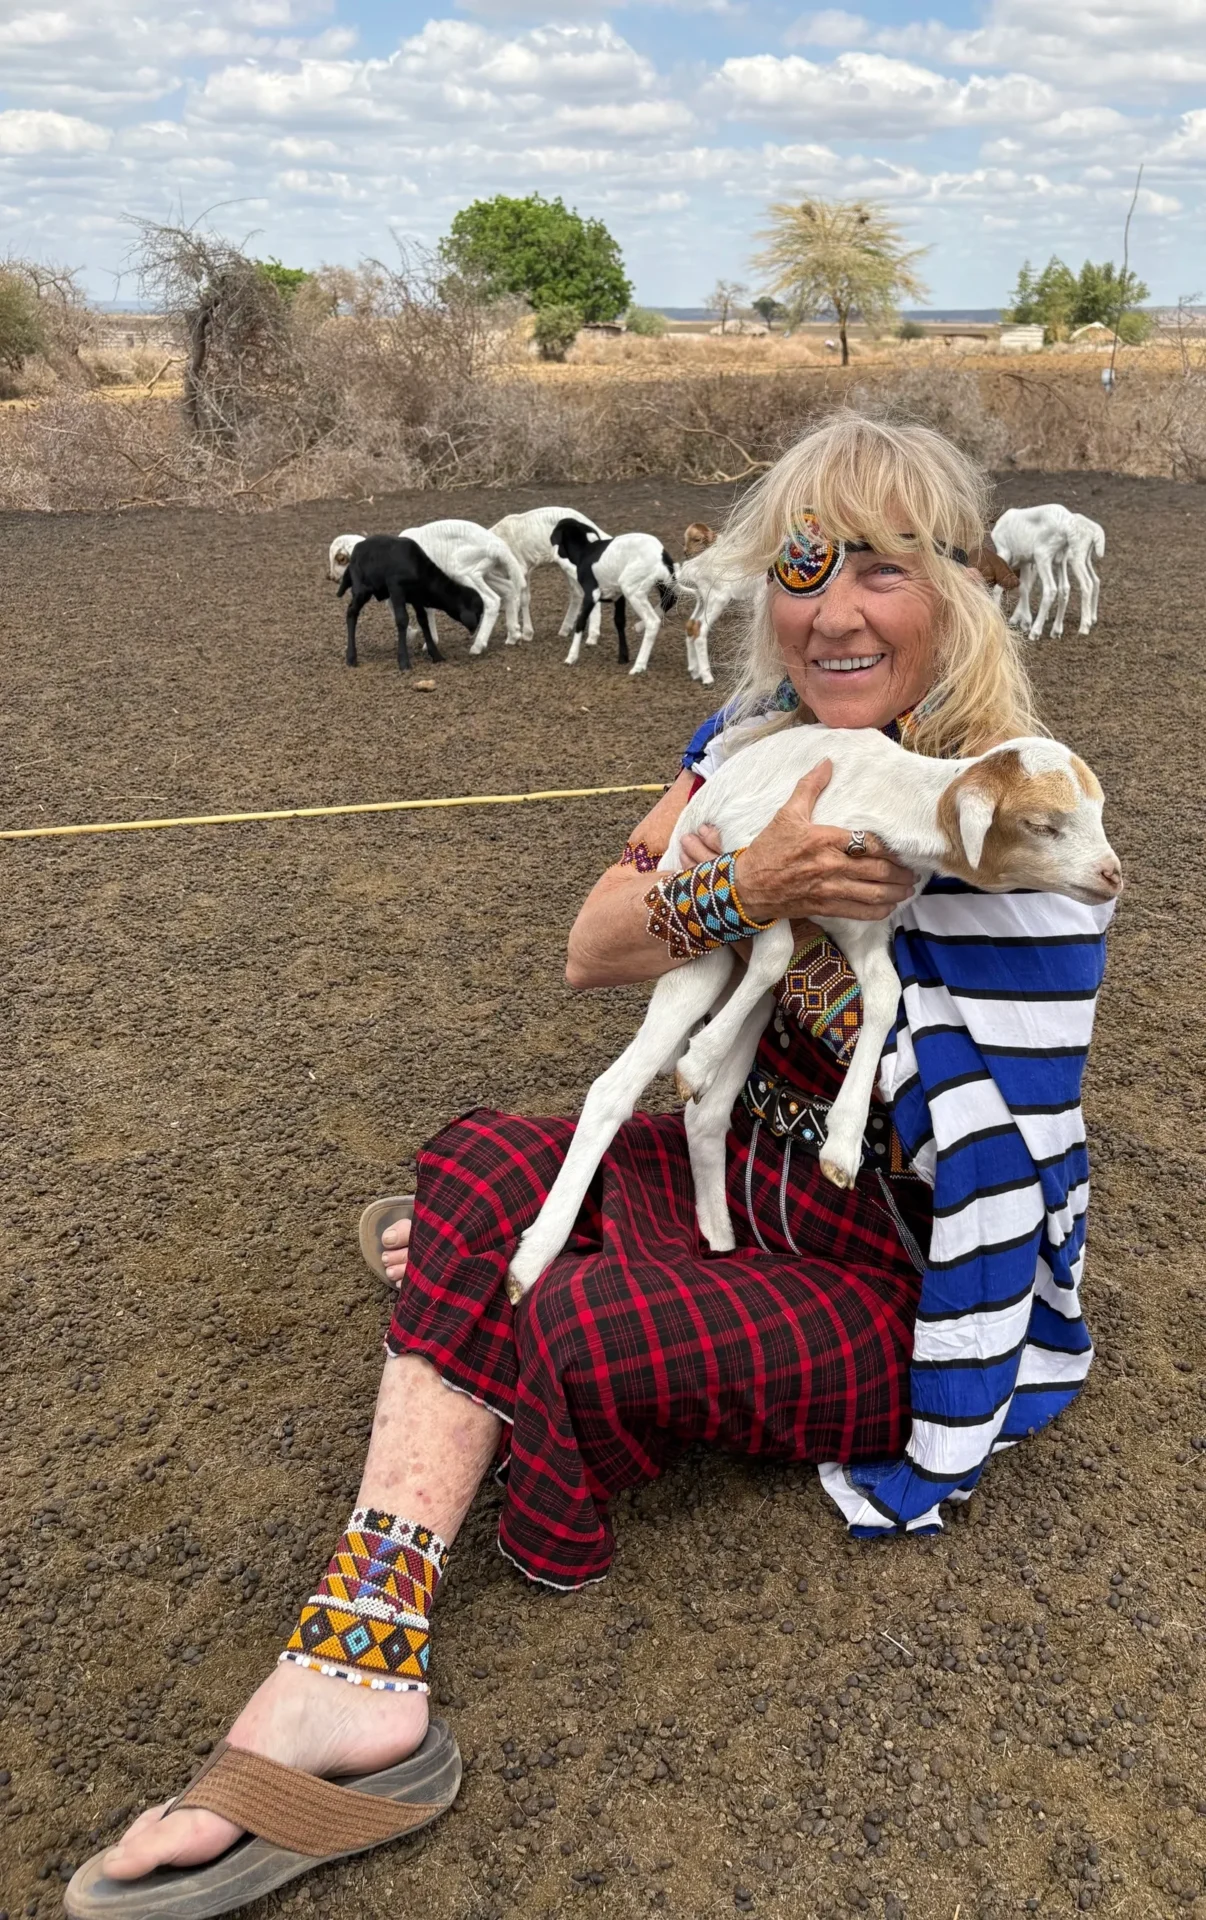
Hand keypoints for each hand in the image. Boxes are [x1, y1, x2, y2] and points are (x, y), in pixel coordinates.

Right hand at [729, 760, 916, 923]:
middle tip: (912, 873)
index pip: (868, 843)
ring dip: (895, 892)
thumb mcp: (787, 813)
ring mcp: (829, 889)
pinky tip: (889, 908)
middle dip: (900, 873)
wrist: (747, 886)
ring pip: (872, 893)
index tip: (901, 851)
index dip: (890, 849)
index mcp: (825, 840)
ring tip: (907, 890)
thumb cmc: (768, 848)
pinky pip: (858, 912)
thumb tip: (827, 762)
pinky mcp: (824, 907)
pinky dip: (878, 911)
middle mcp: (831, 865)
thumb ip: (809, 788)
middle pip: (877, 870)